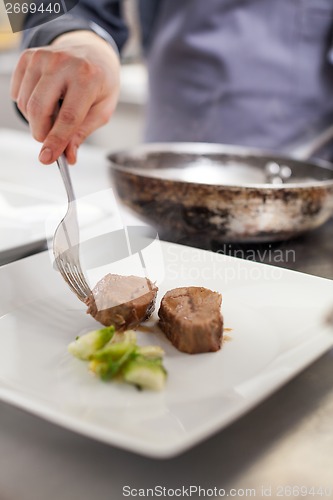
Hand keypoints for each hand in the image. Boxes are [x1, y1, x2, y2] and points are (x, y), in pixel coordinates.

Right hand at [11, 31, 119, 163]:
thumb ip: (83, 133)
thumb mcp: (102, 110)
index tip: (46, 158)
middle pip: (40, 109)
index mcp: (88, 77)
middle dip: (41, 134)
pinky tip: (45, 100)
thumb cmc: (100, 82)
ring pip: (26, 104)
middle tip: (49, 141)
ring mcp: (43, 57)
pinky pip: (18, 93)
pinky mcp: (29, 56)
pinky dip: (27, 105)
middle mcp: (63, 63)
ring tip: (54, 114)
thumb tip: (68, 156)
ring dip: (36, 120)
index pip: (68, 117)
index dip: (56, 141)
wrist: (92, 50)